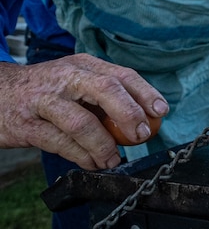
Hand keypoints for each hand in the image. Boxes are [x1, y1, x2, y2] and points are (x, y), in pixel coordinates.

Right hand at [0, 54, 168, 169]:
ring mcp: (44, 100)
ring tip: (113, 160)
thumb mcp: (75, 81)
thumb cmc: (45, 90)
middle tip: (140, 135)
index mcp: (83, 65)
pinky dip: (82, 157)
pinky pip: (61, 144)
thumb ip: (105, 94)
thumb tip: (144, 118)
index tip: (160, 112)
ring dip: (104, 146)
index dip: (145, 93)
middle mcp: (66, 77)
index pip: (122, 75)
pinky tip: (92, 163)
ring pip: (82, 122)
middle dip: (129, 114)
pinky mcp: (27, 125)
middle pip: (106, 89)